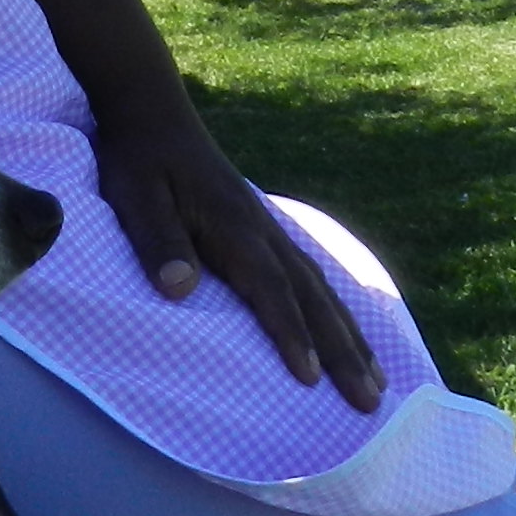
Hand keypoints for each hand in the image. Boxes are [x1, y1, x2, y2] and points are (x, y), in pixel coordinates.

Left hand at [93, 117, 383, 411]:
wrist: (153, 114)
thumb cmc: (139, 161)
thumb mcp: (136, 198)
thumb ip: (159, 242)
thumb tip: (180, 289)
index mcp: (236, 228)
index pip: (271, 288)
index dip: (290, 334)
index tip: (309, 378)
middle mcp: (264, 232)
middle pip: (314, 298)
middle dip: (344, 353)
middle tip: (372, 402)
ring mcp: (270, 230)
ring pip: (322, 290)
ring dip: (351, 338)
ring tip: (379, 382)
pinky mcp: (265, 231)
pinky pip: (311, 278)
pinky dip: (336, 311)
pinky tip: (349, 332)